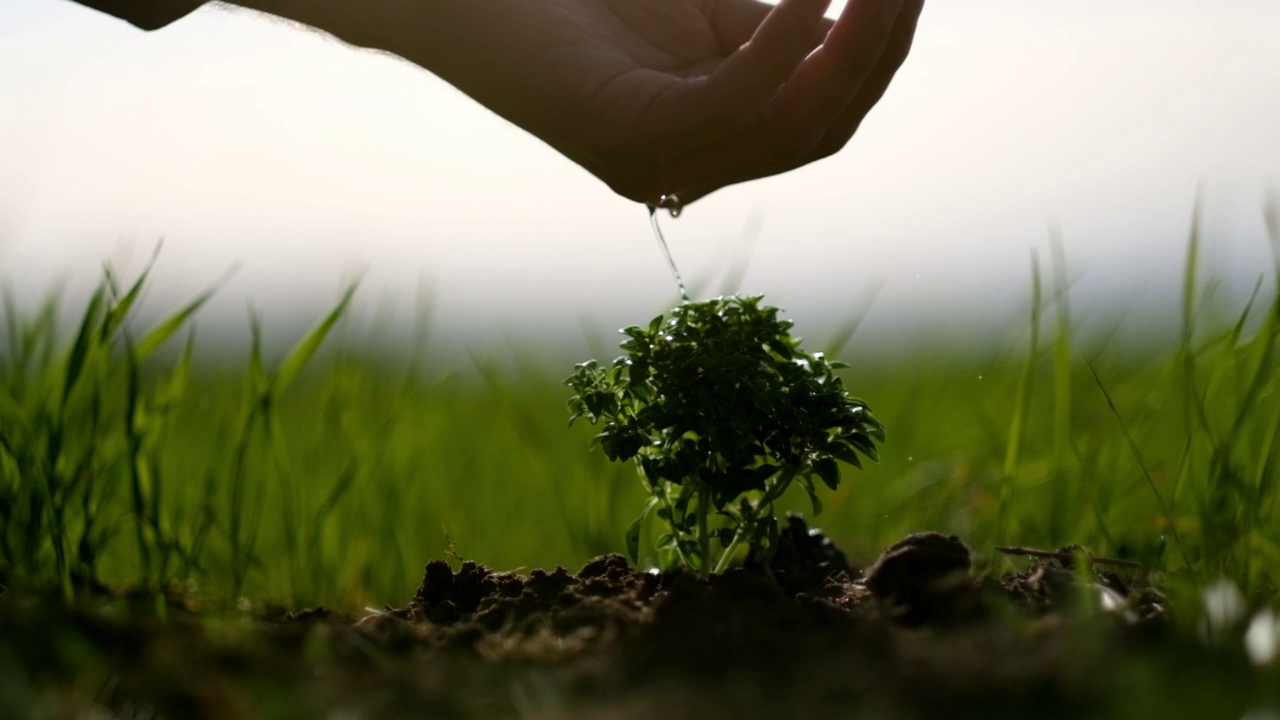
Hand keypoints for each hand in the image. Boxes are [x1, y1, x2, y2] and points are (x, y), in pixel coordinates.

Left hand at [388, 0, 924, 206]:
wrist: (463, 2)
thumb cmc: (576, 1)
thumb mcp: (703, 14)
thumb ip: (775, 30)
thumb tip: (854, 13)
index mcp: (712, 139)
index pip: (824, 116)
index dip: (878, 55)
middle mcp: (693, 165)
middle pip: (823, 127)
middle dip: (879, 50)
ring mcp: (662, 163)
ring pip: (795, 127)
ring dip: (851, 47)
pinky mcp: (630, 140)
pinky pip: (738, 101)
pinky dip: (786, 43)